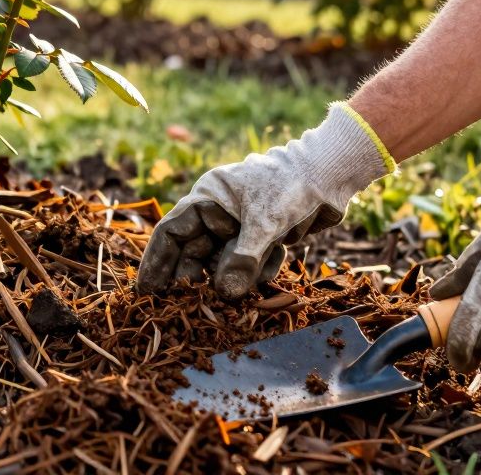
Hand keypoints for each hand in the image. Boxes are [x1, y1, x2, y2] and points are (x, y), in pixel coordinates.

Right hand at [136, 103, 392, 298]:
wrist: (332, 174)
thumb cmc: (292, 186)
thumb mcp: (265, 224)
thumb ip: (243, 260)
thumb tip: (223, 294)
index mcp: (207, 198)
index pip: (171, 233)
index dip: (157, 263)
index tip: (148, 292)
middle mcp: (216, 212)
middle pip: (194, 253)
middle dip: (199, 278)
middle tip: (195, 306)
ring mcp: (237, 226)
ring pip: (223, 262)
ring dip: (235, 276)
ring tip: (248, 282)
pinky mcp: (259, 237)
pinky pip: (248, 264)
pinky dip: (260, 270)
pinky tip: (277, 259)